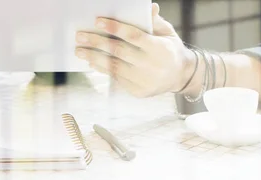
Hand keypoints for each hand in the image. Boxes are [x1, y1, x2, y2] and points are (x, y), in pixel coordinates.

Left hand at [75, 3, 194, 97]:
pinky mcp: (137, 91)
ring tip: (79, 50)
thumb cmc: (169, 49)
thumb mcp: (167, 33)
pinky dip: (102, 69)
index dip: (115, 28)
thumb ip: (155, 21)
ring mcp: (144, 81)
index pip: (134, 36)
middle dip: (97, 43)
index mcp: (159, 48)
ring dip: (93, 58)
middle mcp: (151, 66)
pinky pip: (116, 78)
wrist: (180, 76)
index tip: (97, 21)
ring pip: (114, 67)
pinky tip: (91, 61)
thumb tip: (149, 7)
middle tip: (79, 36)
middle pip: (119, 52)